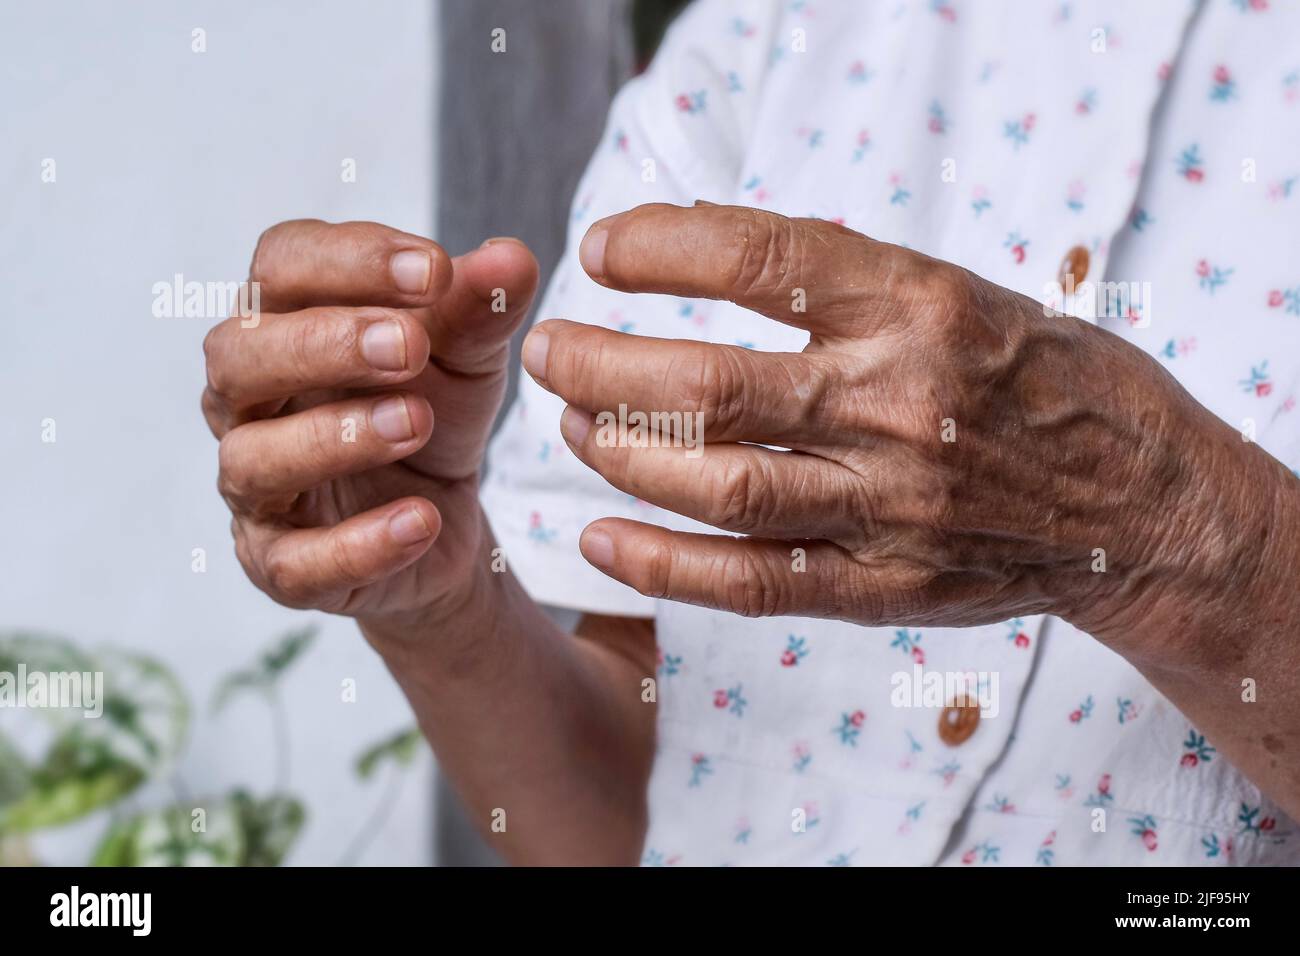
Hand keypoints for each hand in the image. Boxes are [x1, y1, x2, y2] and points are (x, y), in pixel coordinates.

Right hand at [203, 220, 537, 625]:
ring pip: (253, 457)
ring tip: (416, 423)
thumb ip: (480, 310)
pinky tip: (420, 520)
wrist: (441, 524)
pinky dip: (357, 544)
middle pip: (239, 355)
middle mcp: (248, 400)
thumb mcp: (466, 359)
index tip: (434, 271)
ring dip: (334, 437)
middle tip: (411, 347)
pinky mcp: (278, 564)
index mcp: (283, 323)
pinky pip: (294, 561)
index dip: (348, 260)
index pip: (280, 265)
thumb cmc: (431, 415)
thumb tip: (511, 258)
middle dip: (325, 344)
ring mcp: (254, 486)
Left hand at [523, 203, 1285, 650]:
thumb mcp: (959, 291)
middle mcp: (900, 404)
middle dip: (602, 368)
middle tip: (548, 353)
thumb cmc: (1041, 377)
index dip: (661, 248)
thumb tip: (700, 249)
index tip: (600, 251)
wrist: (1141, 502)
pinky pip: (753, 580)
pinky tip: (599, 537)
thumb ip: (843, 281)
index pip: (761, 260)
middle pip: (708, 388)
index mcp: (921, 306)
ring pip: (717, 486)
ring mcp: (892, 505)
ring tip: (573, 429)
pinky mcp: (886, 586)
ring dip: (620, 457)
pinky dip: (663, 564)